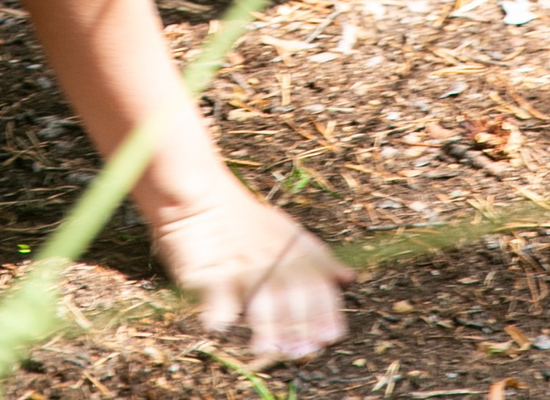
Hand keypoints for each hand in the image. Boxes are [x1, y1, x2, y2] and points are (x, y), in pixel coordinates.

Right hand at [149, 188, 350, 361]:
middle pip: (292, 295)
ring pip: (259, 297)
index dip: (325, 312)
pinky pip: (216, 294)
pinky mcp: (207, 270)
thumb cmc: (246, 222)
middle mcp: (270, 258)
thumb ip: (317, 259)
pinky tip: (220, 326)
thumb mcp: (286, 234)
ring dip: (266, 326)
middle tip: (300, 352)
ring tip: (265, 348)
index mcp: (292, 250)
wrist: (200, 197)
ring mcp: (239, 264)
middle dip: (299, 326)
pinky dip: (218, 314)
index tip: (329, 337)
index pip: (316, 283)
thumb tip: (348, 279)